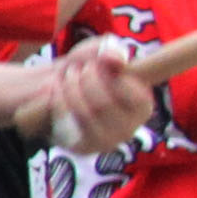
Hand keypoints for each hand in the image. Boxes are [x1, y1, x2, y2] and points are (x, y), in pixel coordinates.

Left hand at [32, 38, 152, 155]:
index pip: (136, 94)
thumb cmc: (85, 72)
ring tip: (66, 76)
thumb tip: (115, 59)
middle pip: (104, 102)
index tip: (97, 65)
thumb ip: (110, 50)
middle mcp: (130, 127)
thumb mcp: (98, 53)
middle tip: (77, 69)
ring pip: (86, 113)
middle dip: (85, 79)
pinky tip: (56, 90)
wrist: (54, 92)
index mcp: (142, 105)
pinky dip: (60, 101)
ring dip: (70, 88)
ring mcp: (108, 141)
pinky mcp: (85, 147)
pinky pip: (70, 123)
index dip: (112, 75)